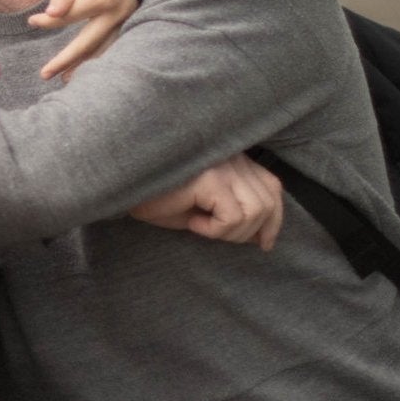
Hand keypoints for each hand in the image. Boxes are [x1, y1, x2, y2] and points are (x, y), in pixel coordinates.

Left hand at [31, 0, 140, 79]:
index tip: (32, 21)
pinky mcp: (129, 26)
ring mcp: (124, 23)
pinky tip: (85, 69)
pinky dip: (97, 59)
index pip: (68, 17)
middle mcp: (114, 15)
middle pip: (86, 44)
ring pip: (100, 50)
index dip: (48, 21)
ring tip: (64, 79)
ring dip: (81, 66)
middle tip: (45, 74)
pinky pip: (111, 47)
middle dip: (65, 61)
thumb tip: (51, 13)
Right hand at [131, 153, 283, 250]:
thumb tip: (262, 237)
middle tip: (215, 234)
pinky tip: (192, 222)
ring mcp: (224, 165)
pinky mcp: (212, 178)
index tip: (264, 243)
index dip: (274, 219)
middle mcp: (233, 156)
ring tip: (202, 227)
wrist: (124, 185)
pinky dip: (213, 230)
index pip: (273, 187)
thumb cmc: (157, 196)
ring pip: (255, 213)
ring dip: (230, 232)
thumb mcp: (202, 208)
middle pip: (268, 203)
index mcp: (234, 159)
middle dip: (248, 232)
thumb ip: (235, 213)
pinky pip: (232, 218)